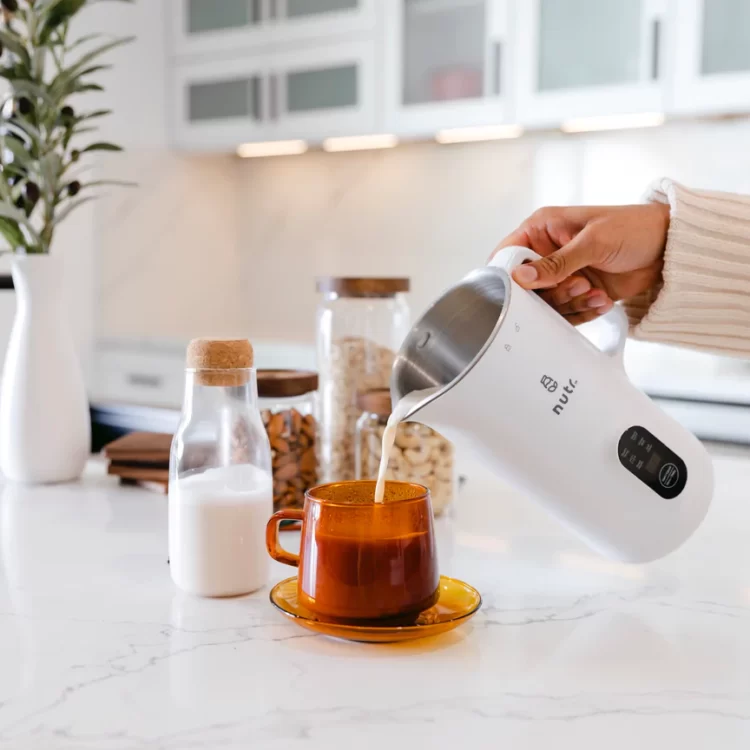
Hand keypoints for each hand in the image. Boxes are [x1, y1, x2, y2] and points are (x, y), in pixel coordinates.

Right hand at [491, 203, 669, 324]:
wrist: (669, 249)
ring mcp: (562, 275)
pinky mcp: (577, 293)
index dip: (509, 274)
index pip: (508, 253)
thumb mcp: (593, 242)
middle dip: (551, 292)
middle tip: (577, 284)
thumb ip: (556, 263)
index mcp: (542, 229)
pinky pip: (567, 313)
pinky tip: (601, 298)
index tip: (522, 289)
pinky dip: (583, 311)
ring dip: (571, 302)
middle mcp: (547, 252)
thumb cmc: (634, 228)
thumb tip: (521, 277)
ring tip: (594, 291)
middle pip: (527, 286)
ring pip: (547, 303)